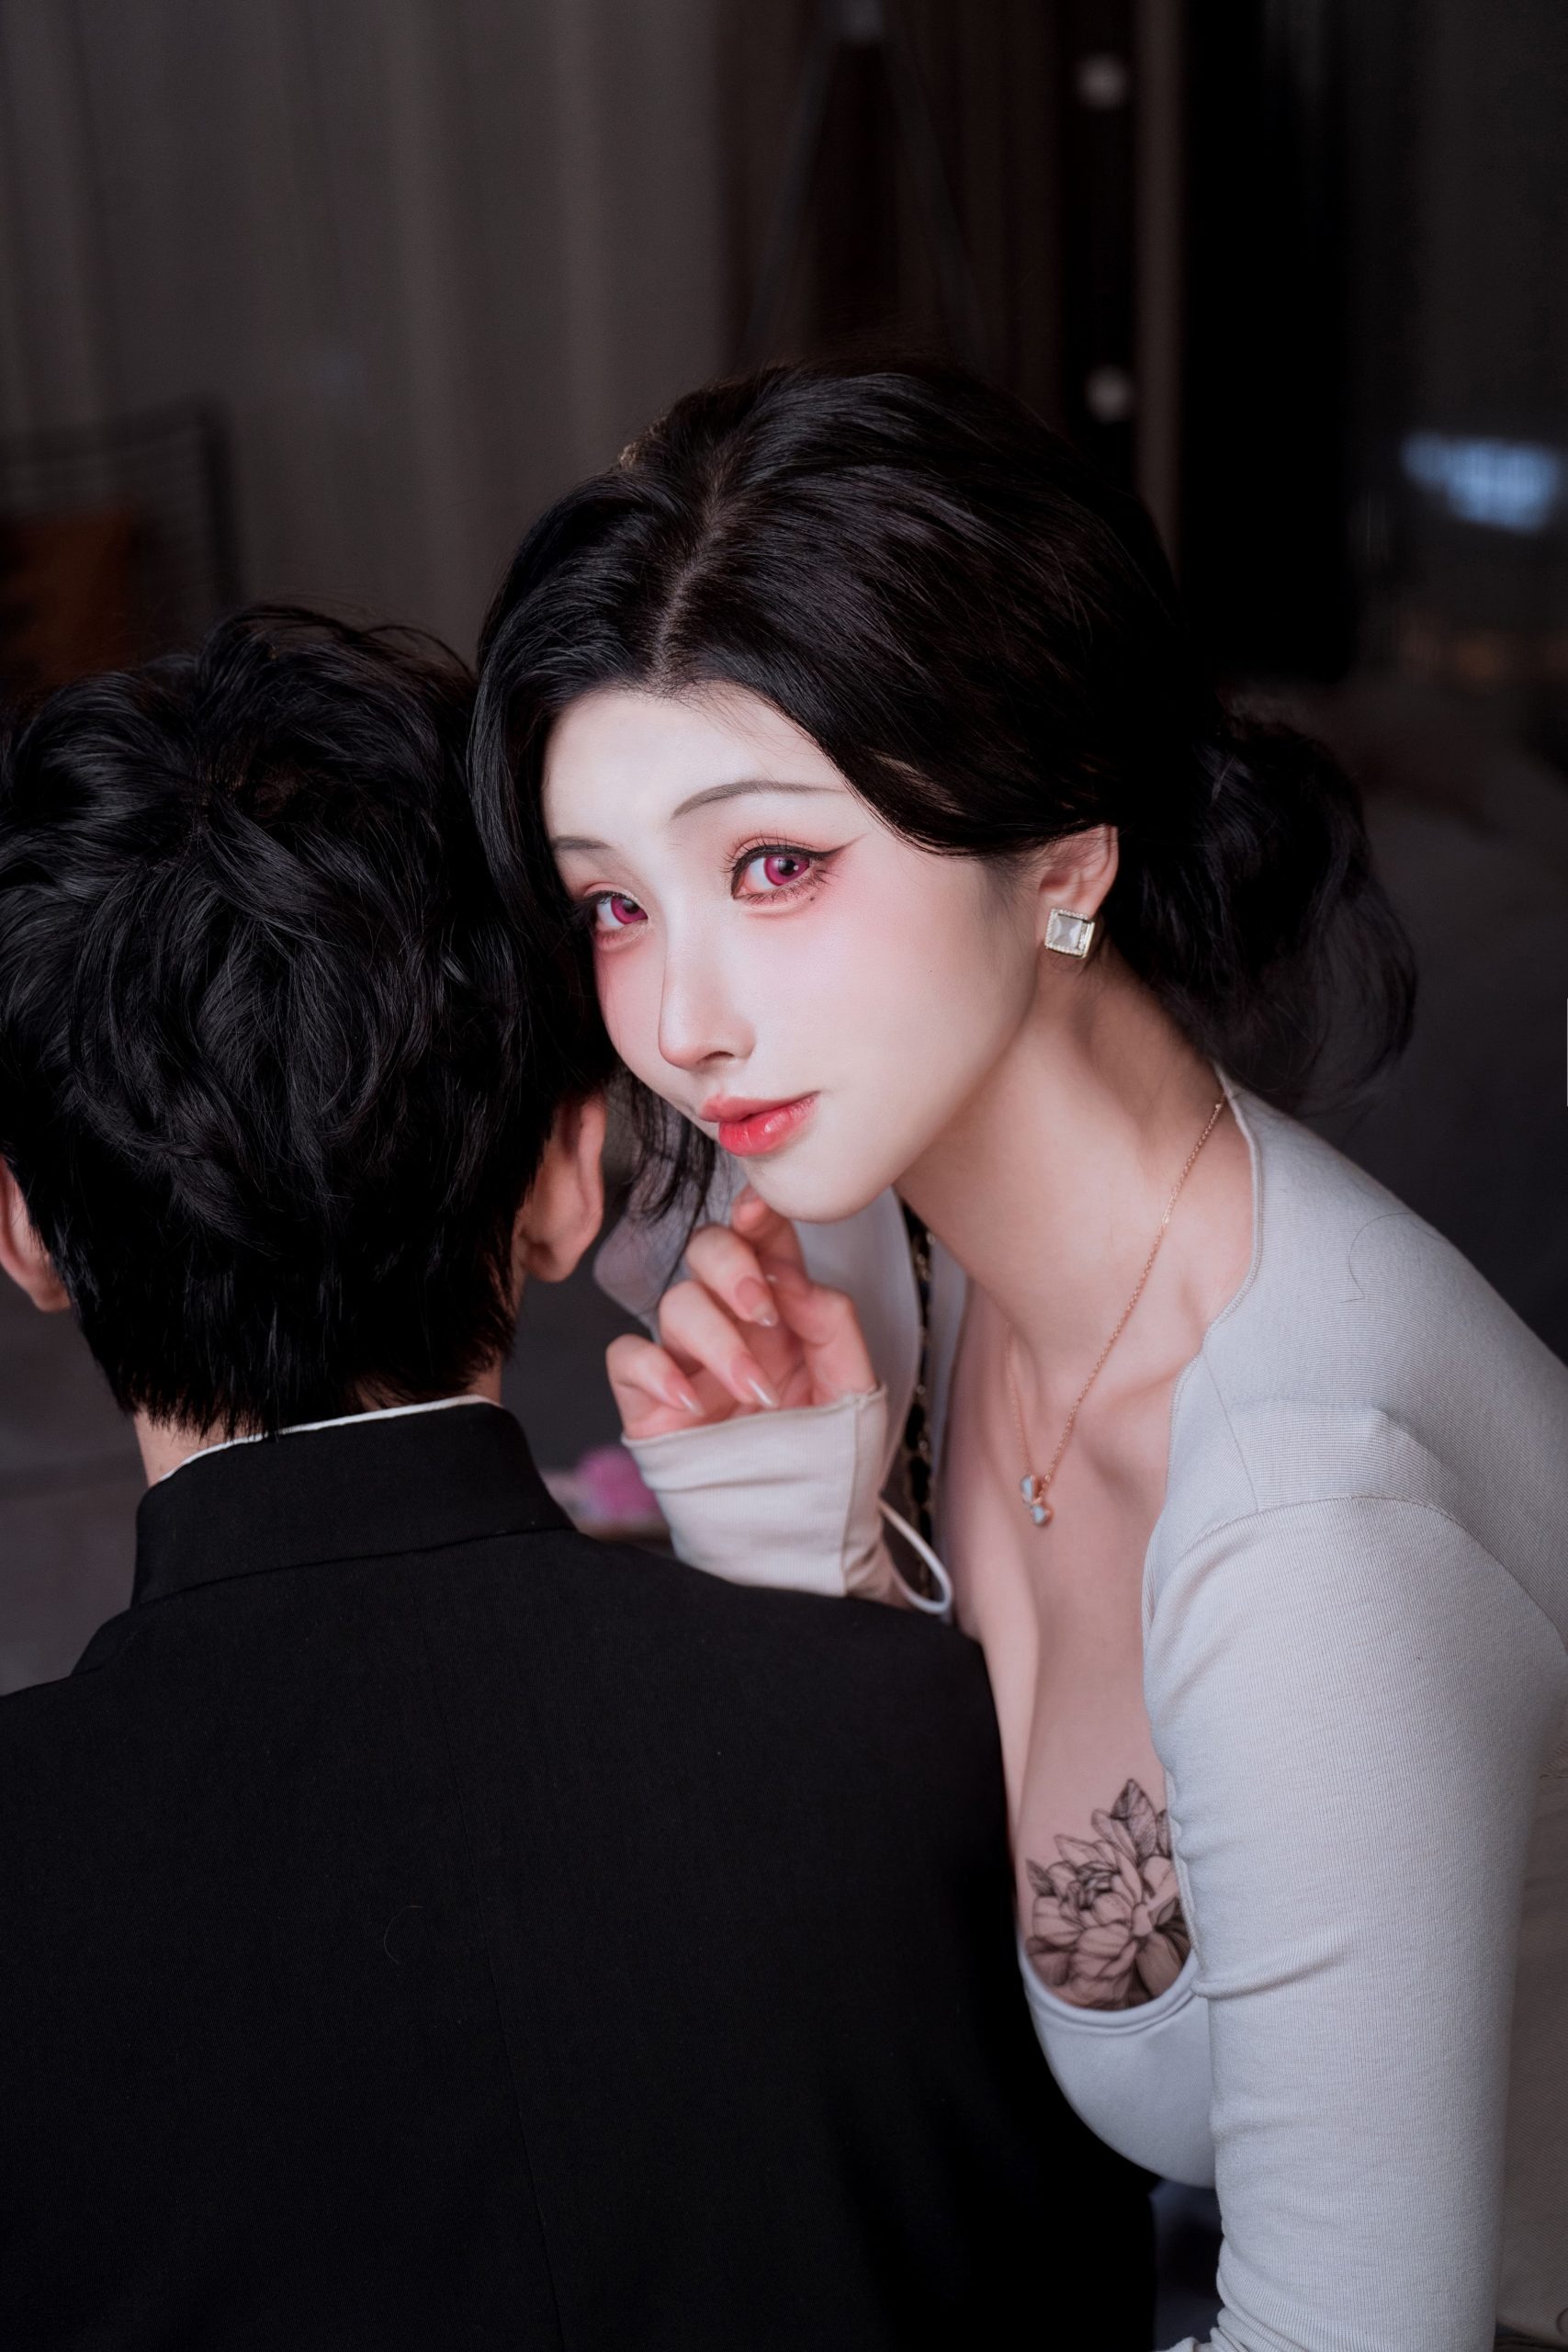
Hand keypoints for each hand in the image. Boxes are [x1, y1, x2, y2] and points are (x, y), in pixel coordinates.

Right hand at [607, 1187, 876, 1440]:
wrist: (799, 1531)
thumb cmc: (826, 1457)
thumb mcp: (852, 1386)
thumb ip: (833, 1323)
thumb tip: (794, 1281)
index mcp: (780, 1309)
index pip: (761, 1240)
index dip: (756, 1213)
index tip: (759, 1209)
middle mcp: (729, 1323)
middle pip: (704, 1250)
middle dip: (731, 1266)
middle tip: (763, 1311)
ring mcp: (686, 1359)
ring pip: (674, 1302)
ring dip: (716, 1339)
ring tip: (755, 1391)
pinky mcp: (649, 1401)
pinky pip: (626, 1357)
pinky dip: (654, 1368)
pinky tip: (692, 1399)